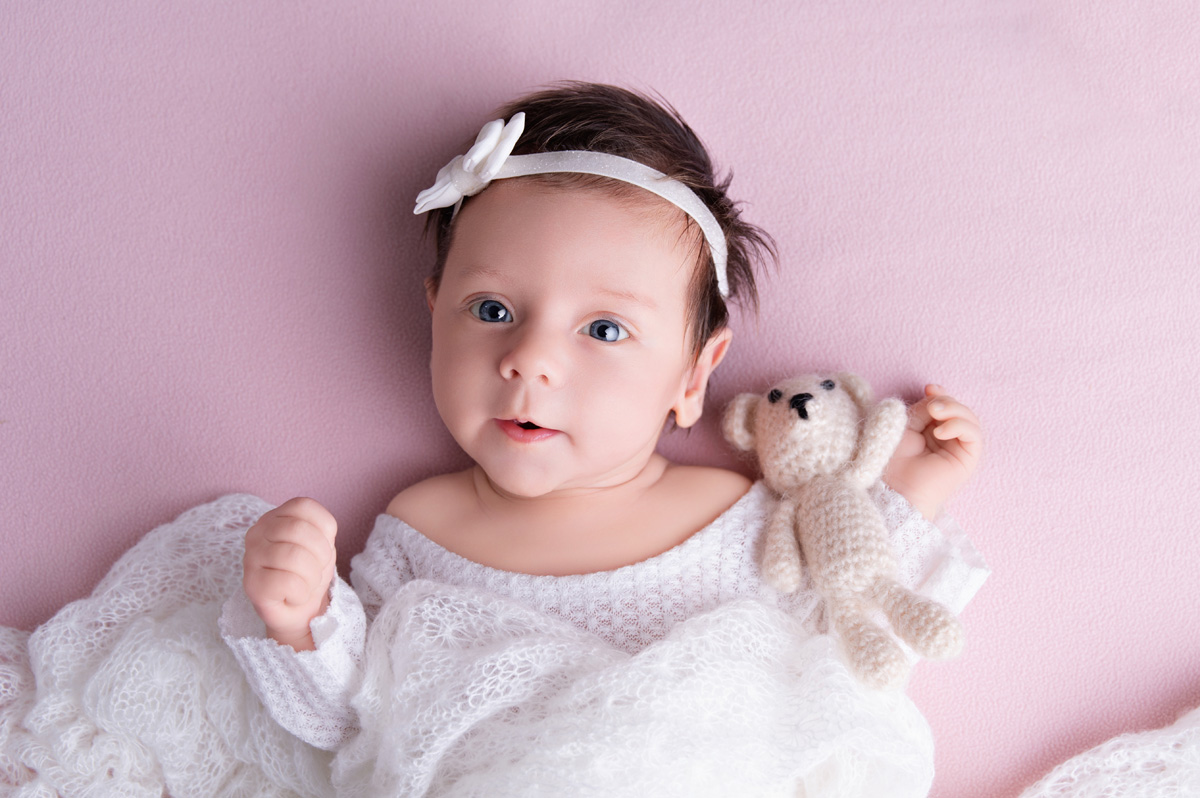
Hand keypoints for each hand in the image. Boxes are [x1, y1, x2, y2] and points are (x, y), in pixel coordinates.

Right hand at [243, 497, 337, 650]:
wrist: (301, 610)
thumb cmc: (309, 572)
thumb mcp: (322, 543)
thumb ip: (321, 528)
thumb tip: (321, 530)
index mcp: (275, 517)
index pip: (303, 506)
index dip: (322, 530)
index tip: (320, 549)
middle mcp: (257, 532)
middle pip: (298, 530)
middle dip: (320, 554)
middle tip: (315, 570)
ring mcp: (250, 558)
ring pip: (294, 556)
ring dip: (312, 576)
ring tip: (305, 584)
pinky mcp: (251, 585)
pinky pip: (287, 582)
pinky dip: (301, 592)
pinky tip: (294, 596)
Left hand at [883, 385, 982, 519]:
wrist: (896, 488)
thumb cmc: (895, 461)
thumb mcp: (905, 426)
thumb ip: (921, 410)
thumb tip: (935, 397)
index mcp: (932, 430)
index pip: (946, 406)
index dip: (941, 394)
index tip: (929, 388)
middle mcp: (948, 438)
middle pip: (959, 409)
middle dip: (946, 401)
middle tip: (930, 405)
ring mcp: (959, 448)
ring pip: (970, 419)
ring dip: (954, 410)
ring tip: (934, 413)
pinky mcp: (968, 459)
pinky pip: (973, 434)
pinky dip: (959, 426)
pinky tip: (940, 432)